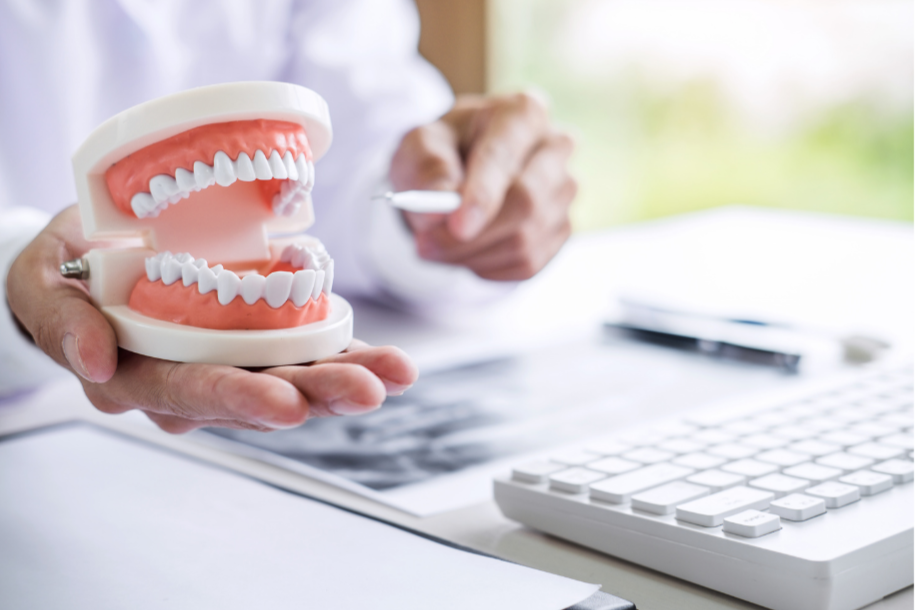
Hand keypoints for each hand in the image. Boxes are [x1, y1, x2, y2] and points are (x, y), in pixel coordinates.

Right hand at [6, 205, 416, 433]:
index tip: (286, 403)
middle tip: (366, 392)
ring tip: (396, 374)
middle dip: (315, 394)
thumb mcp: (43, 286)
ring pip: (292, 377)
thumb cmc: (65, 273)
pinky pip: (306, 351)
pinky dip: (348, 354)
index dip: (237, 397)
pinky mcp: (259, 340)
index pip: (188, 392)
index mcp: (138, 375)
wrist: (90, 258)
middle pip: (256, 393)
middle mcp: (192, 379)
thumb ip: (61, 320)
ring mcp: (231, 360)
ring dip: (345, 377)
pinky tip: (388, 361)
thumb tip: (92, 361)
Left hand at [389, 92, 576, 280]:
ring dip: (472, 254)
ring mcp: (565, 191)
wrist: (460, 173)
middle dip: (472, 235)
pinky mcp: (562, 229)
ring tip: (437, 244)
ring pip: (525, 240)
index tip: (457, 225)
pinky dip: (487, 266)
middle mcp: (556, 148)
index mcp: (523, 112)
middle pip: (525, 201)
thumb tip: (438, 208)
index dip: (482, 193)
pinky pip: (527, 263)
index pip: (504, 154)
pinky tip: (466, 250)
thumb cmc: (442, 151)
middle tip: (425, 245)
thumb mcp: (420, 146)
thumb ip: (427, 168)